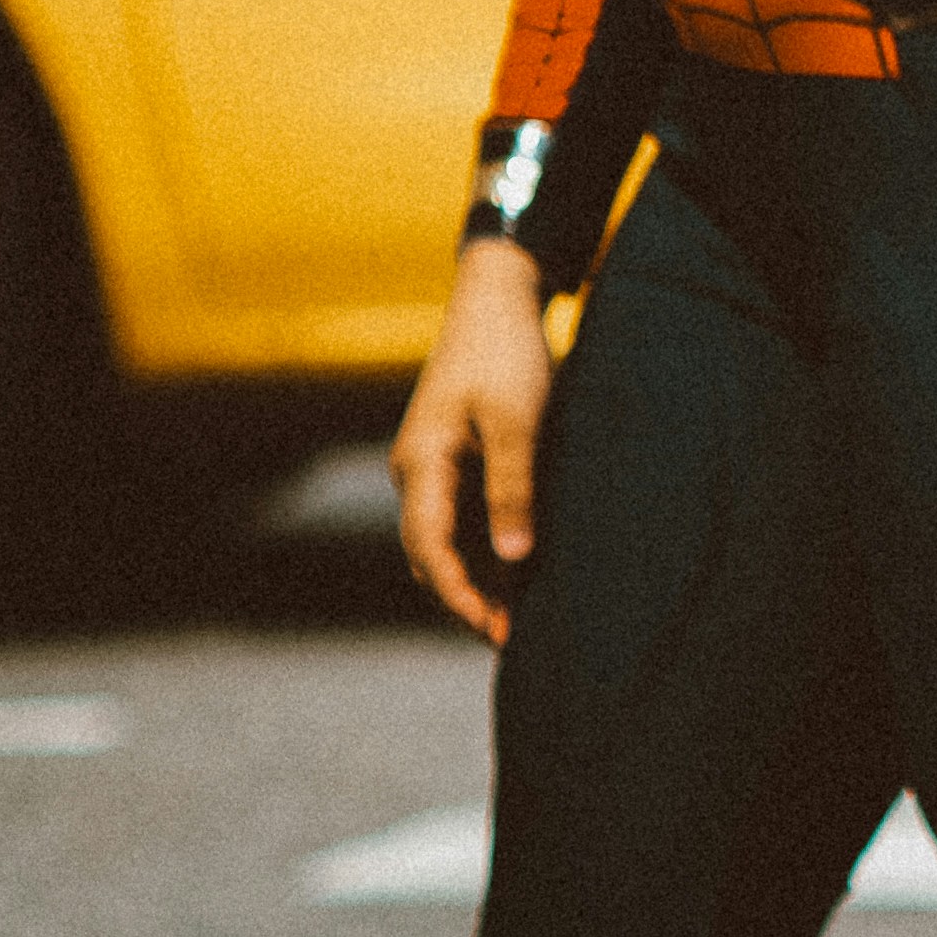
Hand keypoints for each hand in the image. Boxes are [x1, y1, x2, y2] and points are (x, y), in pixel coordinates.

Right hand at [390, 238, 556, 643]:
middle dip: (466, 597)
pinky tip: (518, 572)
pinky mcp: (457, 457)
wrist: (497, 297)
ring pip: (449, 538)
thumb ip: (513, 488)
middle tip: (510, 639)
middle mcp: (417, 472)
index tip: (490, 630)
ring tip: (517, 619)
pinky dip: (487, 546)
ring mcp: (434, 466)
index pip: (429, 549)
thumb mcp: (518, 420)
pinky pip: (465, 515)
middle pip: (433, 553)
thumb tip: (512, 559)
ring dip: (478, 577)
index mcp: (421, 466)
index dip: (458, 595)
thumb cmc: (507, 353)